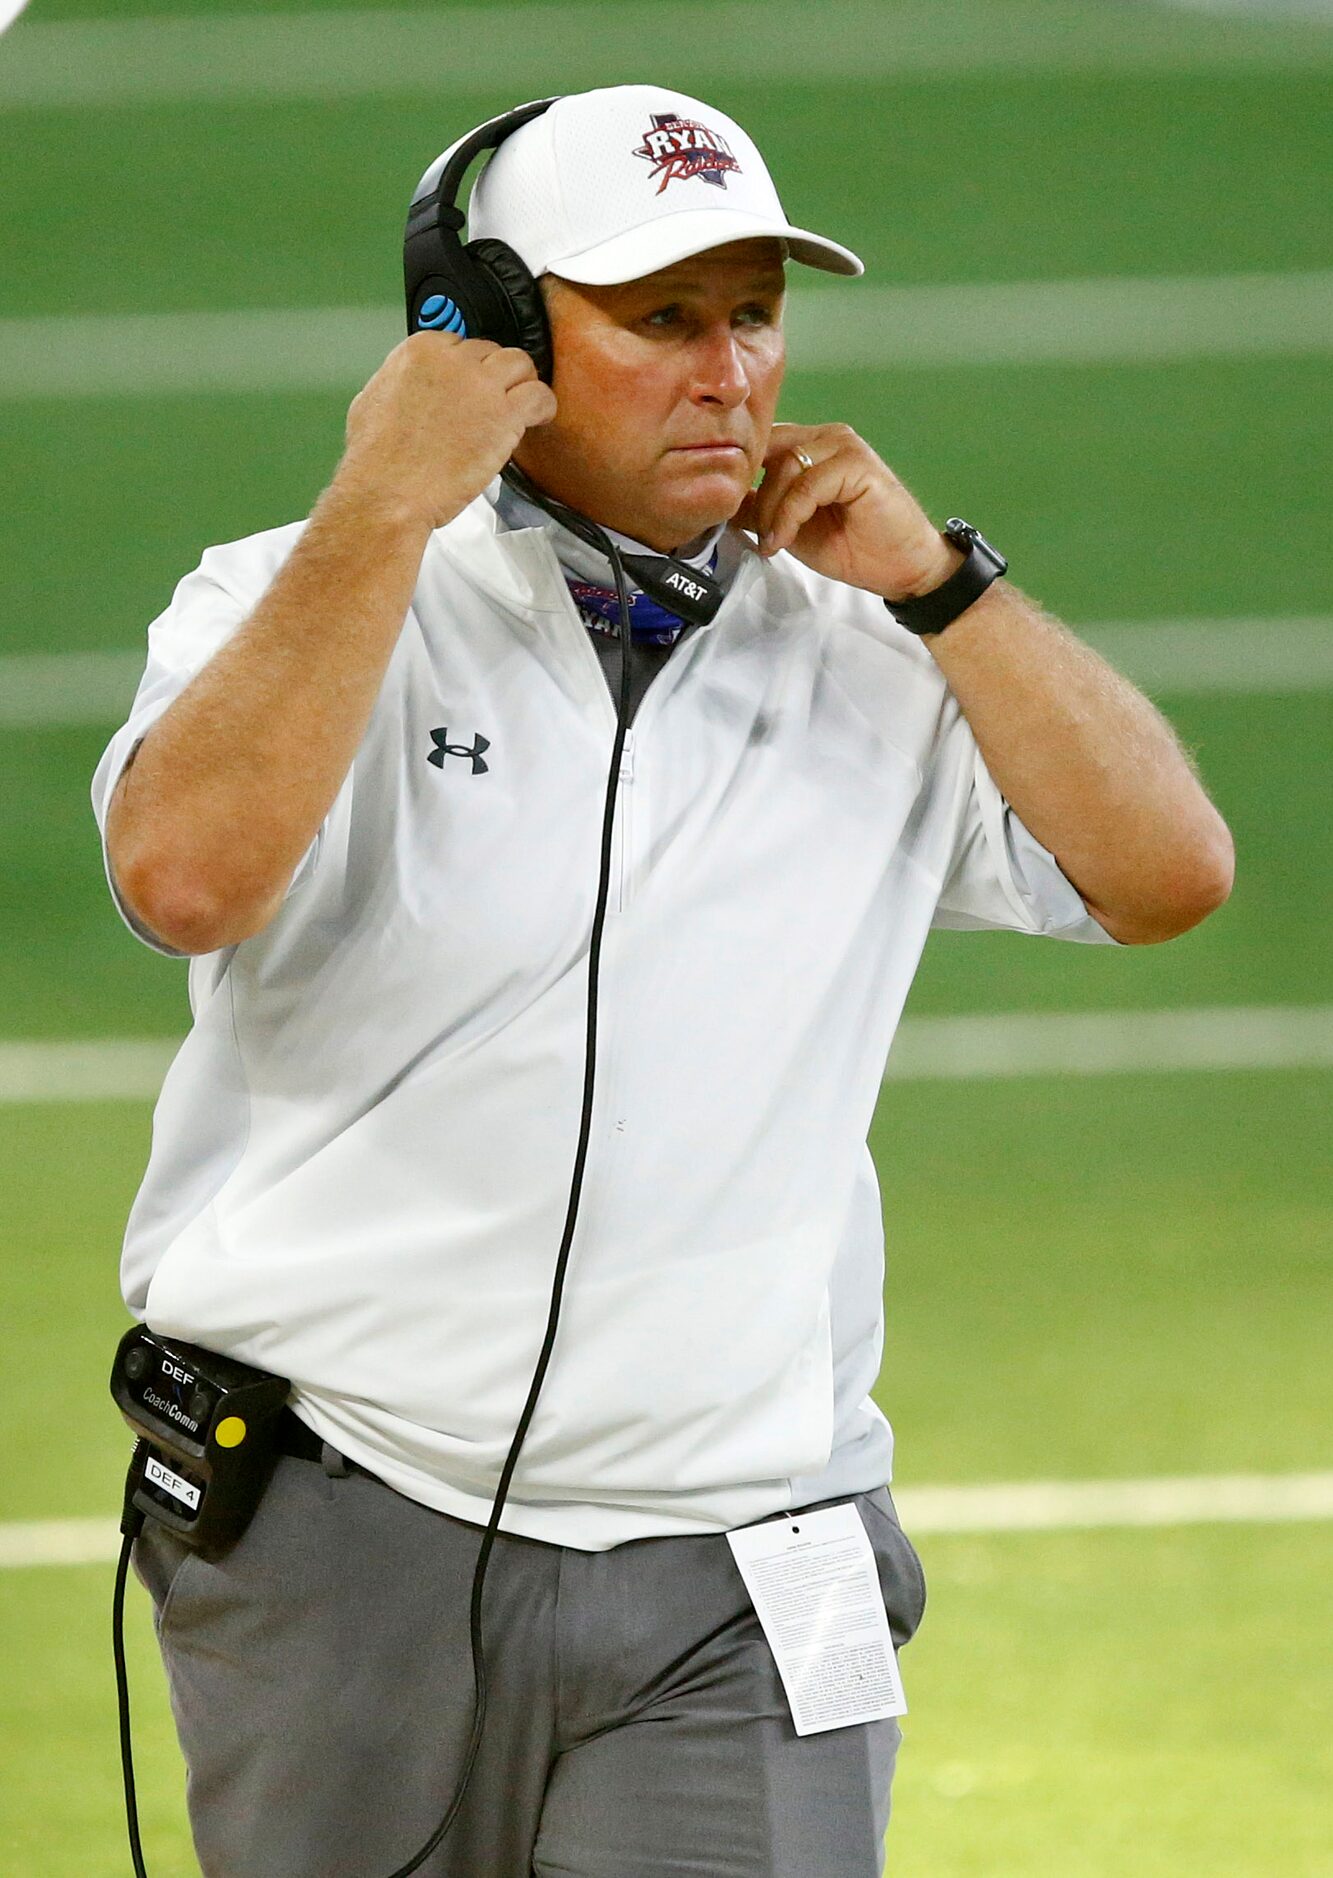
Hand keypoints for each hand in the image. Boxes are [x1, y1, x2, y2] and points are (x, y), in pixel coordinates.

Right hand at [336, 333, 557, 531]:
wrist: (387, 491)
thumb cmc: (376, 459)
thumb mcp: (375, 398)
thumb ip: (402, 382)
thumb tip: (414, 387)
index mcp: (420, 350)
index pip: (461, 343)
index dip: (470, 368)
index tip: (472, 385)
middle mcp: (452, 359)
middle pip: (491, 352)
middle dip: (494, 377)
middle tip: (494, 402)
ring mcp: (480, 384)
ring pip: (520, 364)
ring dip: (522, 384)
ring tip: (519, 407)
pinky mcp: (503, 414)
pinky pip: (539, 395)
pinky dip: (543, 406)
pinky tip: (537, 418)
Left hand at [734, 422, 962, 599]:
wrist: (899, 568)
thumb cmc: (852, 547)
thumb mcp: (790, 528)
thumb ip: (759, 509)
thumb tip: (718, 505)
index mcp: (811, 445)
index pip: (762, 443)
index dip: (741, 474)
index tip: (726, 512)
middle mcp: (826, 437)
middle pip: (768, 449)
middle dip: (754, 495)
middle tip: (756, 534)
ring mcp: (844, 446)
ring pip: (785, 465)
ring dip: (771, 509)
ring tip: (774, 542)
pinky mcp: (858, 464)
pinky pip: (808, 484)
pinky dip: (789, 515)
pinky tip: (786, 540)